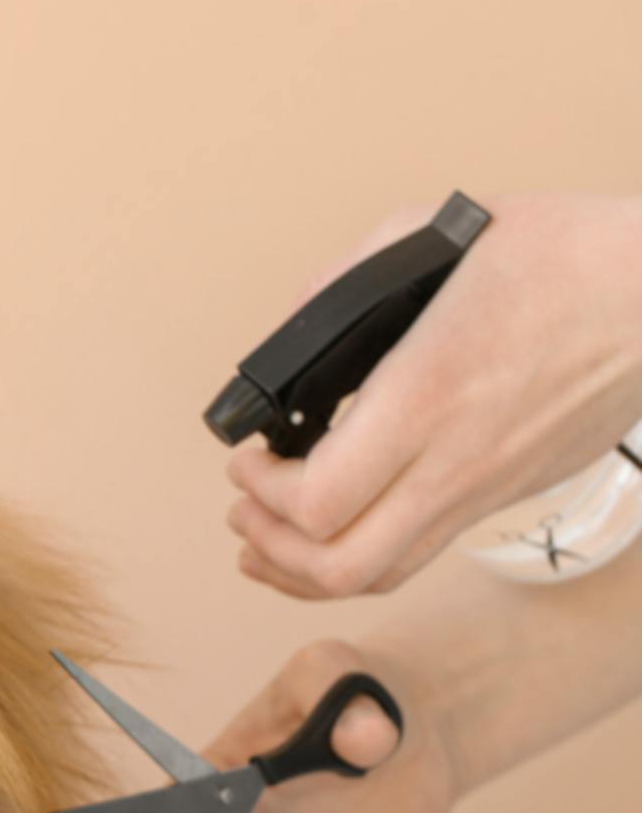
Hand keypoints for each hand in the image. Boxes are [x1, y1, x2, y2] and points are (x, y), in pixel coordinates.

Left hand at [227, 193, 641, 597]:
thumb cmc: (569, 254)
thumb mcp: (438, 236)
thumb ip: (346, 285)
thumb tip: (290, 334)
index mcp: (428, 395)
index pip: (320, 500)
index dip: (263, 493)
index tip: (245, 457)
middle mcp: (456, 460)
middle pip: (341, 564)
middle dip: (270, 547)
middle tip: (243, 507)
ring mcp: (486, 487)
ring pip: (380, 576)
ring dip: (306, 569)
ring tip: (265, 539)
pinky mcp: (507, 494)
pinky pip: (420, 554)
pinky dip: (360, 561)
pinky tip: (333, 536)